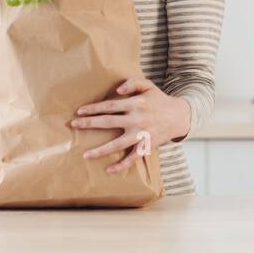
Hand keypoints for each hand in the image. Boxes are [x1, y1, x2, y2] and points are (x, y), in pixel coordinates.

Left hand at [71, 77, 191, 173]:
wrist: (179, 116)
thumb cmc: (159, 100)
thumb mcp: (148, 85)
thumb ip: (132, 83)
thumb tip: (117, 90)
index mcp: (136, 104)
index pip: (110, 105)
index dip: (94, 108)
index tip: (80, 111)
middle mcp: (137, 119)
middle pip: (108, 122)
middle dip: (89, 124)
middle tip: (74, 125)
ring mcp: (141, 135)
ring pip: (117, 144)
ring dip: (101, 150)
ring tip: (85, 155)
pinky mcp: (146, 146)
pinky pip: (132, 158)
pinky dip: (121, 165)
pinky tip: (108, 169)